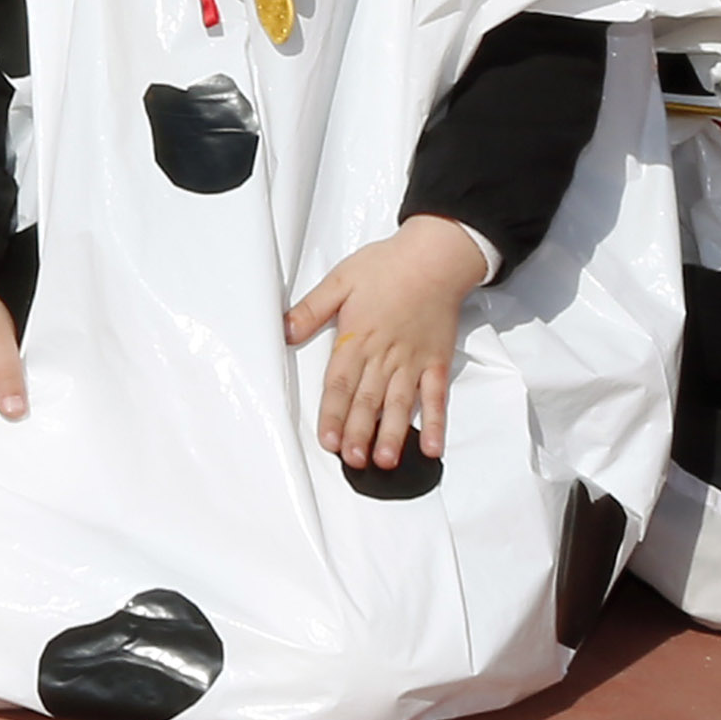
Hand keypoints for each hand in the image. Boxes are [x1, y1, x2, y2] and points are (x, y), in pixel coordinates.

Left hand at [283, 211, 488, 471]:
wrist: (434, 258)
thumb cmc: (384, 267)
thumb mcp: (339, 280)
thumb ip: (311, 309)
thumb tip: (284, 332)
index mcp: (356, 338)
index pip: (339, 383)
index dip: (332, 414)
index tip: (327, 441)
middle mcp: (384, 356)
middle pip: (367, 400)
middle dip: (358, 433)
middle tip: (352, 461)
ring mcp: (413, 362)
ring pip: (399, 404)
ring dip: (392, 434)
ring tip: (385, 461)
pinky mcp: (436, 363)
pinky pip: (436, 397)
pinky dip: (434, 423)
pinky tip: (432, 448)